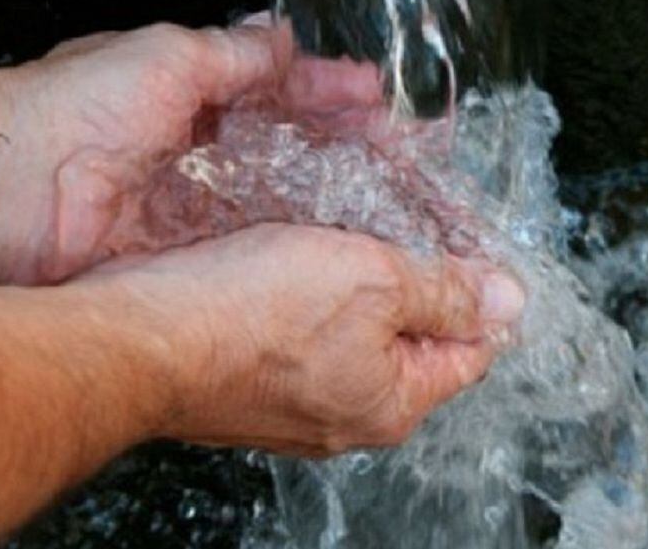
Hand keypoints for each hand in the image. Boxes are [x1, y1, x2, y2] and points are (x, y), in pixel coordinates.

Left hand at [0, 18, 383, 285]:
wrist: (8, 197)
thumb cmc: (74, 111)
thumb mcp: (166, 58)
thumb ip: (233, 54)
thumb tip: (279, 37)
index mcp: (193, 91)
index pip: (278, 88)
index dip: (328, 92)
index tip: (373, 99)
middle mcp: (201, 147)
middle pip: (289, 145)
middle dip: (344, 145)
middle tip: (397, 152)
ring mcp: (199, 200)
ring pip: (282, 194)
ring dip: (332, 194)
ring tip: (385, 198)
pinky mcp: (192, 248)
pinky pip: (257, 240)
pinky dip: (297, 239)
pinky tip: (337, 240)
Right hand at [83, 223, 524, 455]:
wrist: (139, 340)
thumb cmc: (250, 315)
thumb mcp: (375, 281)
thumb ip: (446, 292)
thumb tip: (508, 299)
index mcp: (394, 402)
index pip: (472, 349)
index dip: (478, 292)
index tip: (466, 248)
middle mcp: (351, 416)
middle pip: (414, 343)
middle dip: (415, 284)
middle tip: (401, 230)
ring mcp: (299, 407)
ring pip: (358, 336)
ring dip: (360, 287)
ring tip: (345, 239)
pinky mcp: (256, 385)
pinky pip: (308, 339)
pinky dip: (313, 302)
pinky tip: (297, 263)